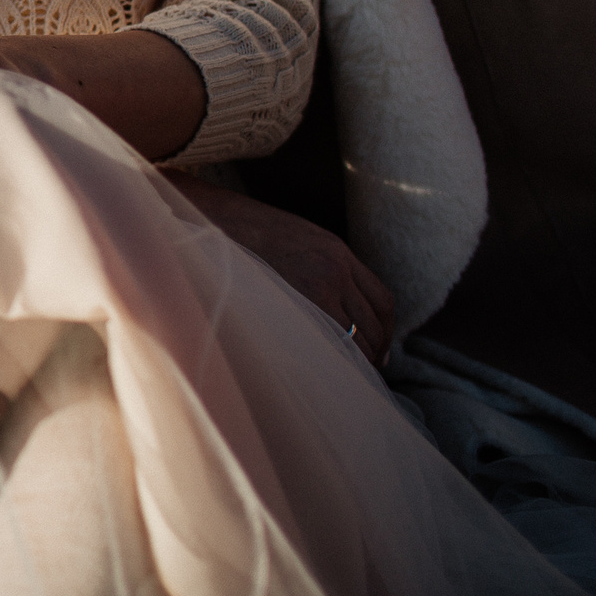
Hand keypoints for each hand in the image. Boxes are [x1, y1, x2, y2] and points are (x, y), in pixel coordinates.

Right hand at [164, 170, 395, 363]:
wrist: (210, 220)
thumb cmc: (243, 232)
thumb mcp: (294, 238)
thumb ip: (320, 265)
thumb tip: (334, 307)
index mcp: (337, 251)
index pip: (381, 300)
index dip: (385, 330)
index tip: (379, 349)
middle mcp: (335, 269)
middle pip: (374, 323)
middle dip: (374, 350)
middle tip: (367, 370)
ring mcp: (318, 285)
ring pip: (357, 336)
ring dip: (357, 359)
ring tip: (347, 375)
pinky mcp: (297, 301)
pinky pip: (331, 340)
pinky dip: (337, 358)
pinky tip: (328, 368)